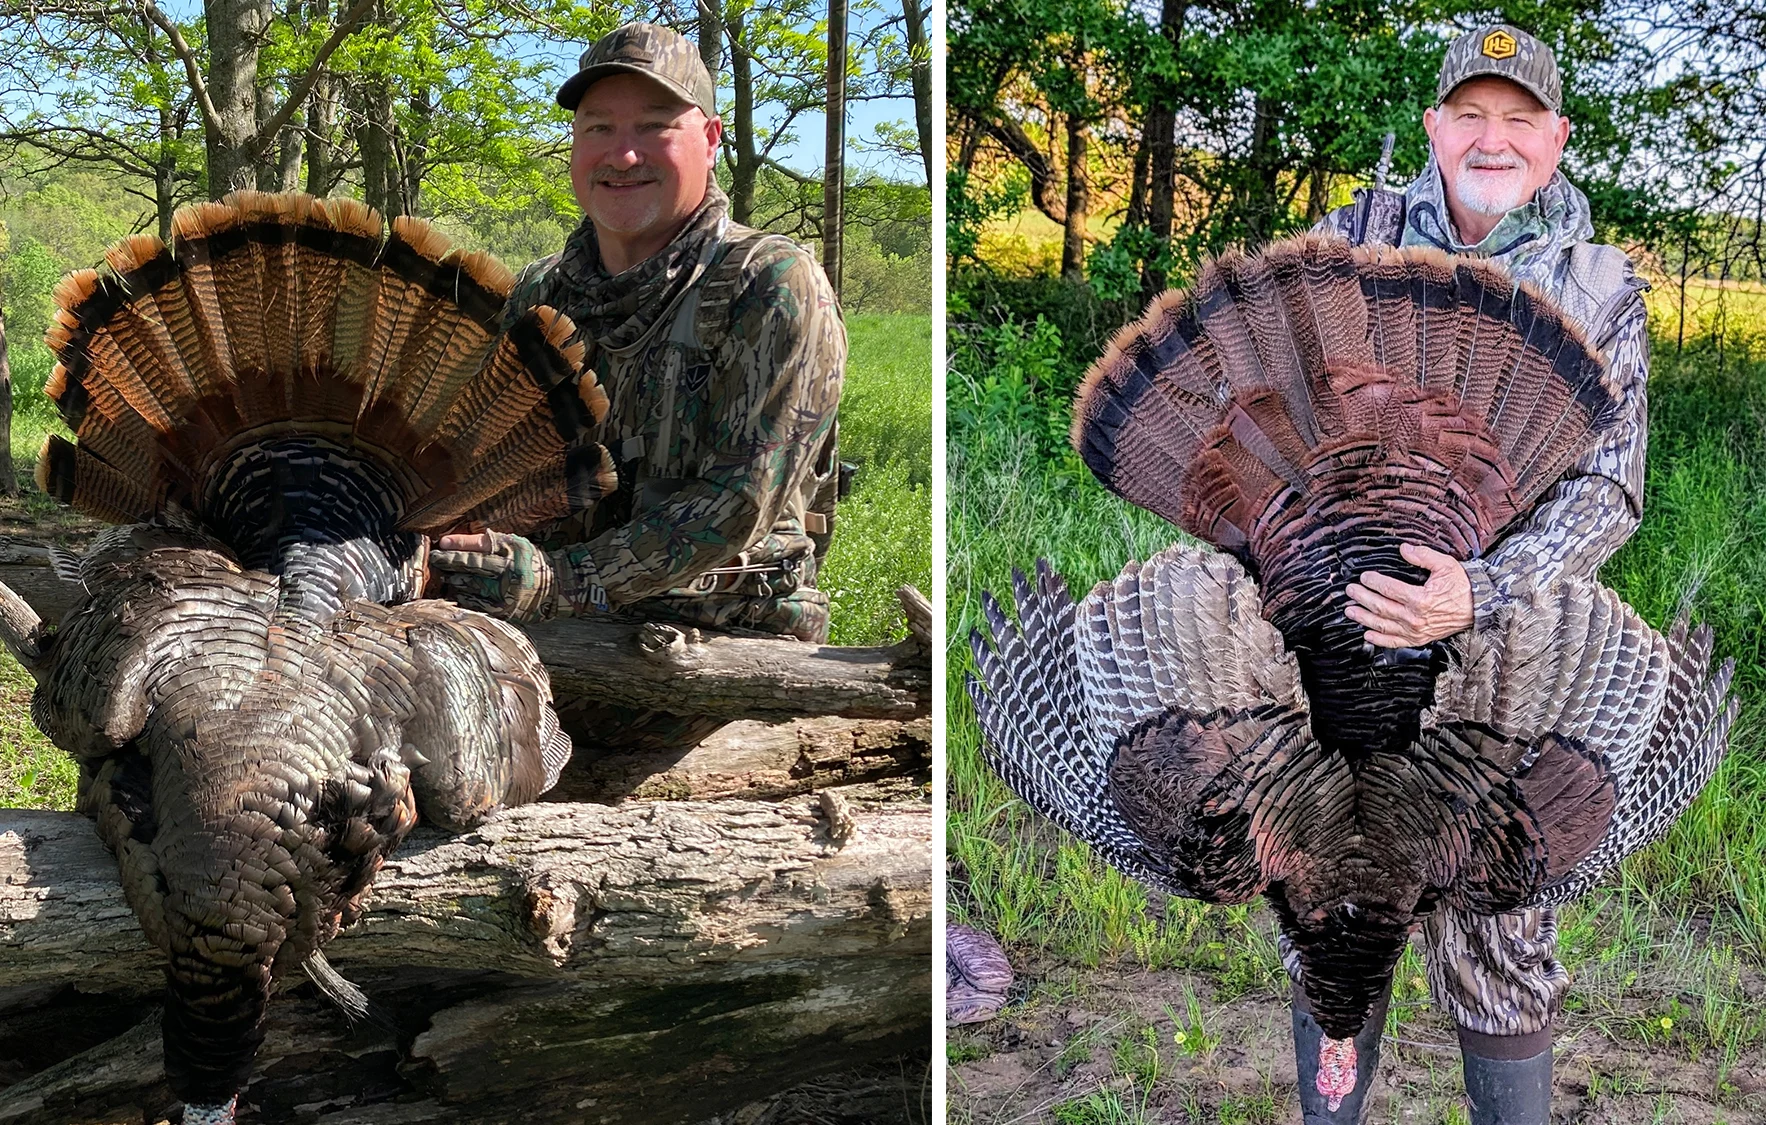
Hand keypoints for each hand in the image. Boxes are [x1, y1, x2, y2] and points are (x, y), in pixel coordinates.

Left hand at [430, 530, 557, 620]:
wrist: (559, 587)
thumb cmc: (531, 561)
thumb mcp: (514, 544)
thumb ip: (485, 543)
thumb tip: (450, 543)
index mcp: (513, 552)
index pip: (479, 549)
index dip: (458, 547)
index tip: (440, 545)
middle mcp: (510, 572)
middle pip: (473, 568)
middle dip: (450, 564)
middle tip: (434, 560)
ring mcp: (507, 593)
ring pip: (472, 587)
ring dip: (455, 582)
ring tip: (446, 577)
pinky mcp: (506, 611)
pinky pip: (478, 605)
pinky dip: (466, 598)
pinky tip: (458, 593)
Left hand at [1344, 543, 1472, 646]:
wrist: (1478, 607)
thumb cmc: (1462, 586)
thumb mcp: (1445, 565)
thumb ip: (1423, 556)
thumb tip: (1404, 549)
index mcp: (1421, 599)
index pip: (1389, 589)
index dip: (1374, 582)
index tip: (1364, 576)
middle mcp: (1416, 618)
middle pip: (1381, 607)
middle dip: (1362, 598)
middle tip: (1350, 591)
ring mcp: (1416, 631)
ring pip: (1383, 625)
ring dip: (1364, 618)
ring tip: (1350, 611)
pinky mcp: (1419, 639)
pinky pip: (1395, 642)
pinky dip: (1379, 640)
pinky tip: (1367, 635)